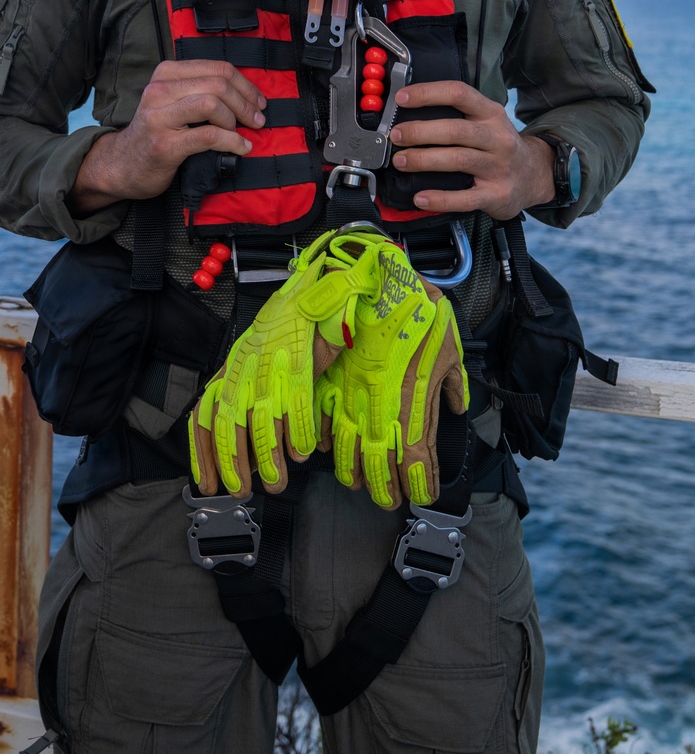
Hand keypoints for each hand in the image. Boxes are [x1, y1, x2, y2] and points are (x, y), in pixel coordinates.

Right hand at [69, 60, 265, 213]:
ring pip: (212, 104)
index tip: (258, 101)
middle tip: (257, 120)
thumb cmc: (156, 133)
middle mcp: (160, 90)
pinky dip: (232, 141)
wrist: (122, 165)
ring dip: (236, 120)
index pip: (217, 68)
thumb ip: (200, 90)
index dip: (245, 84)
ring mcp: (160, 117)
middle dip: (245, 103)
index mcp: (166, 74)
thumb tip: (246, 93)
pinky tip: (240, 148)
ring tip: (241, 133)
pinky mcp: (165, 144)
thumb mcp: (172, 101)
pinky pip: (208, 135)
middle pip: (218, 84)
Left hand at [188, 229, 351, 497]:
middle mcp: (245, 364)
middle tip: (240, 492)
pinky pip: (293, 401)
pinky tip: (302, 451)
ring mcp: (270, 360)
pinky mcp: (298, 356)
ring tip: (275, 482)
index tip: (207, 483)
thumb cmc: (297, 327)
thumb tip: (272, 446)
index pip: (205, 413)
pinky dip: (297, 430)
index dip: (203, 452)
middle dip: (231, 462)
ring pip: (257, 416)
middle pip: (226, 422)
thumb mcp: (273, 363)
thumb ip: (267, 400)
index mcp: (235, 366)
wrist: (320, 283)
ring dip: (265, 455)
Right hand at [316, 247, 468, 509]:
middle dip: (384, 487)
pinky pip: (322, 417)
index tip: (423, 494)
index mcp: (411, 399)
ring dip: (354, 470)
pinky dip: (324, 438)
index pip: (415, 455)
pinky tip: (329, 450)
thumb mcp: (449, 346)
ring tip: (359, 484)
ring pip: (347, 445)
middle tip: (389, 501)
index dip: (418, 481)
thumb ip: (452, 382)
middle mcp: (380, 403)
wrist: (381, 278)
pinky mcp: (331, 377)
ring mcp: (352, 392)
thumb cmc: (419, 310)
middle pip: (379, 460)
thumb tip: (457, 406)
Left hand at [388, 80, 555, 219]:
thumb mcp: (486, 122)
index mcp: (490, 113)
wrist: (535, 176)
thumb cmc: (497, 146)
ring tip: (400, 161)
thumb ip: (456, 115)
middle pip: (455, 130)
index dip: (428, 93)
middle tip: (395, 136)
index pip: (459, 94)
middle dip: (420, 132)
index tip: (402, 98)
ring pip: (458, 159)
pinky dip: (440, 198)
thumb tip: (408, 112)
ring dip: (424, 160)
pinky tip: (420, 197)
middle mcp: (497, 137)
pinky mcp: (497, 194)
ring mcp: (499, 167)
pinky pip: (465, 197)